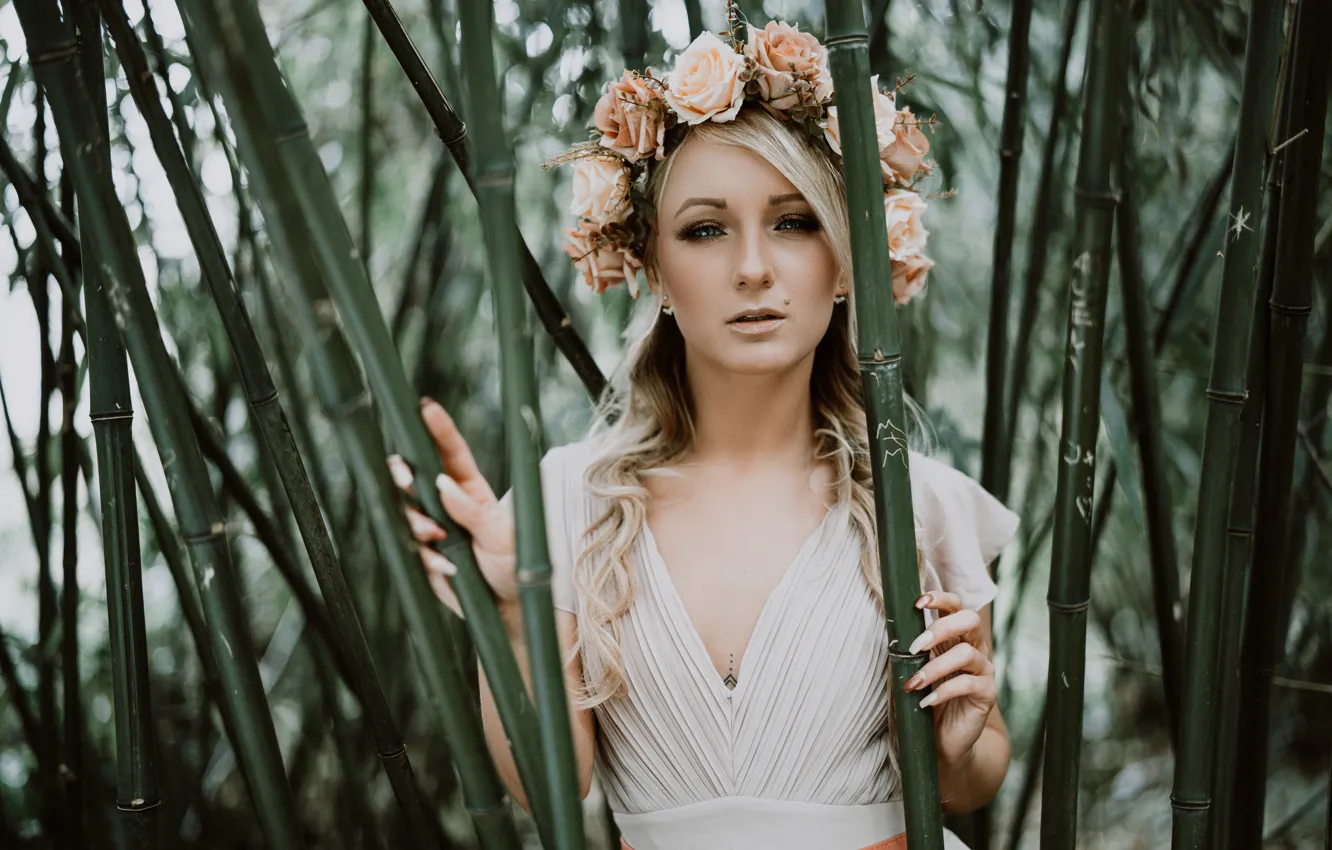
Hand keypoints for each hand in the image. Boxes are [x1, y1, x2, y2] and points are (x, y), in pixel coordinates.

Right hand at [386, 398, 517, 620]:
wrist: (507, 609)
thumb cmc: (513, 566)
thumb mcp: (502, 539)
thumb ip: (473, 514)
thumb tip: (444, 486)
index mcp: (470, 489)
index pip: (451, 453)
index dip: (437, 428)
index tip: (425, 407)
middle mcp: (447, 504)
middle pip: (413, 476)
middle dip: (403, 472)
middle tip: (407, 478)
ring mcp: (432, 529)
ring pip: (405, 513)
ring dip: (416, 522)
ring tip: (438, 538)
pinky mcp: (423, 556)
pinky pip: (411, 550)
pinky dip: (427, 558)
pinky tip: (448, 568)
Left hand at [901, 590, 995, 766]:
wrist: (946, 738)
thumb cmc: (927, 697)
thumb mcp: (918, 669)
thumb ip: (914, 649)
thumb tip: (892, 628)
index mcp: (957, 637)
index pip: (956, 606)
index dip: (941, 599)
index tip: (917, 603)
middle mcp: (975, 648)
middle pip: (970, 620)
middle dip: (941, 628)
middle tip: (915, 646)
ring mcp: (984, 671)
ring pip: (967, 653)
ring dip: (935, 667)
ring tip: (913, 683)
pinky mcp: (987, 694)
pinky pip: (967, 684)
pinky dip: (942, 691)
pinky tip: (924, 701)